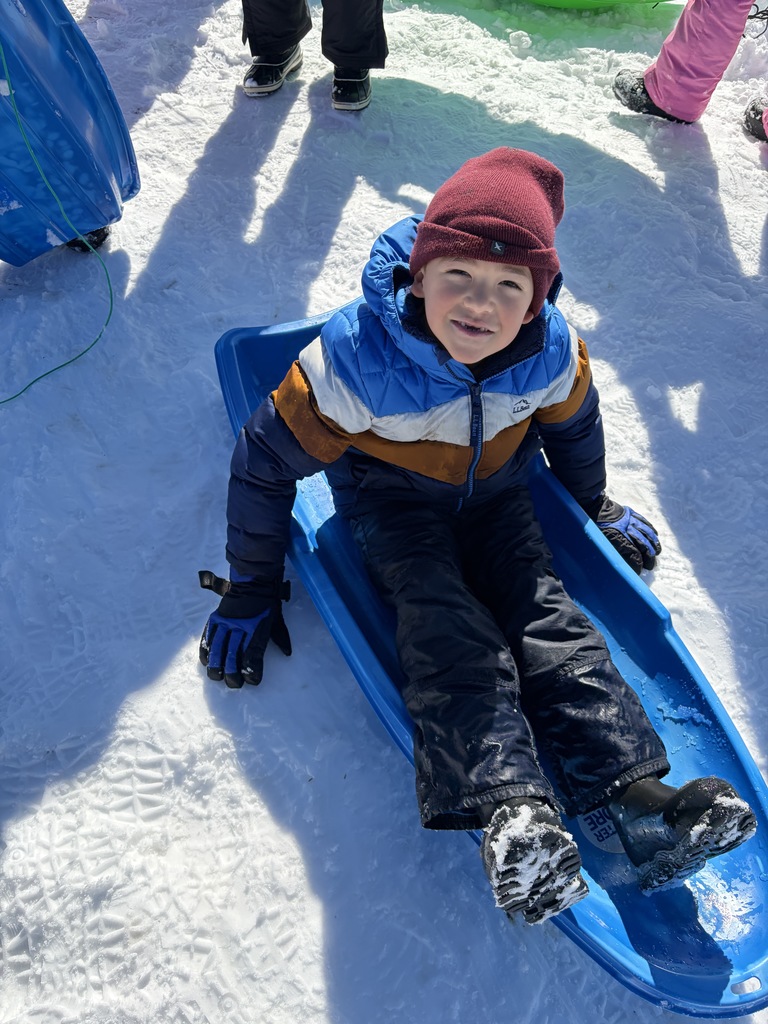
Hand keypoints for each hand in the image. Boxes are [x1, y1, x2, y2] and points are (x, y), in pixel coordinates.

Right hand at [198, 571, 291, 687]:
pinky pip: (208, 637)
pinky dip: (206, 651)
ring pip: (217, 649)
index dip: (251, 671)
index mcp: (257, 630)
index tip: (251, 680)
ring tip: (217, 676)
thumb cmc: (267, 603)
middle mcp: (240, 628)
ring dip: (216, 666)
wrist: (253, 582)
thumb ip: (281, 637)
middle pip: (232, 656)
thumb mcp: (277, 620)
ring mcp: (226, 623)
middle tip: (233, 683)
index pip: (252, 656)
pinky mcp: (216, 618)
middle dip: (232, 674)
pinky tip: (207, 661)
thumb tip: (287, 652)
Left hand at [589, 495, 660, 572]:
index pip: (634, 552)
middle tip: (651, 564)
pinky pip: (644, 521)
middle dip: (649, 555)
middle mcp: (627, 528)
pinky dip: (651, 529)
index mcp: (619, 536)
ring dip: (653, 542)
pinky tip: (655, 534)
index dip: (638, 562)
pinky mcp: (631, 513)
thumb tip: (624, 563)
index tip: (641, 569)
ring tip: (657, 551)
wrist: (594, 507)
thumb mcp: (602, 541)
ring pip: (646, 532)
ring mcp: (630, 520)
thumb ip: (614, 550)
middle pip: (643, 543)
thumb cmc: (594, 527)